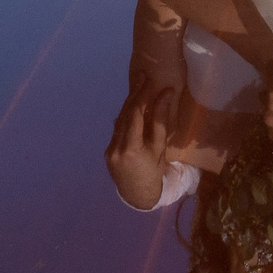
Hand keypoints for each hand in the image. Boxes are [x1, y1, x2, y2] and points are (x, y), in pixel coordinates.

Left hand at [104, 84, 175, 207]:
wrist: (139, 196)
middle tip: (142, 76)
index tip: (149, 80)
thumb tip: (166, 93)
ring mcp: (109, 150)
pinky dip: (125, 118)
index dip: (142, 95)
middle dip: (134, 94)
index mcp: (131, 148)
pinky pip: (117, 130)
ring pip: (119, 120)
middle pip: (124, 114)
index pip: (134, 114)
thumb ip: (161, 120)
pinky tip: (132, 108)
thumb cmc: (154, 171)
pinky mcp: (107, 152)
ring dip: (129, 104)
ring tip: (139, 88)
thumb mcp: (160, 147)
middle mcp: (116, 147)